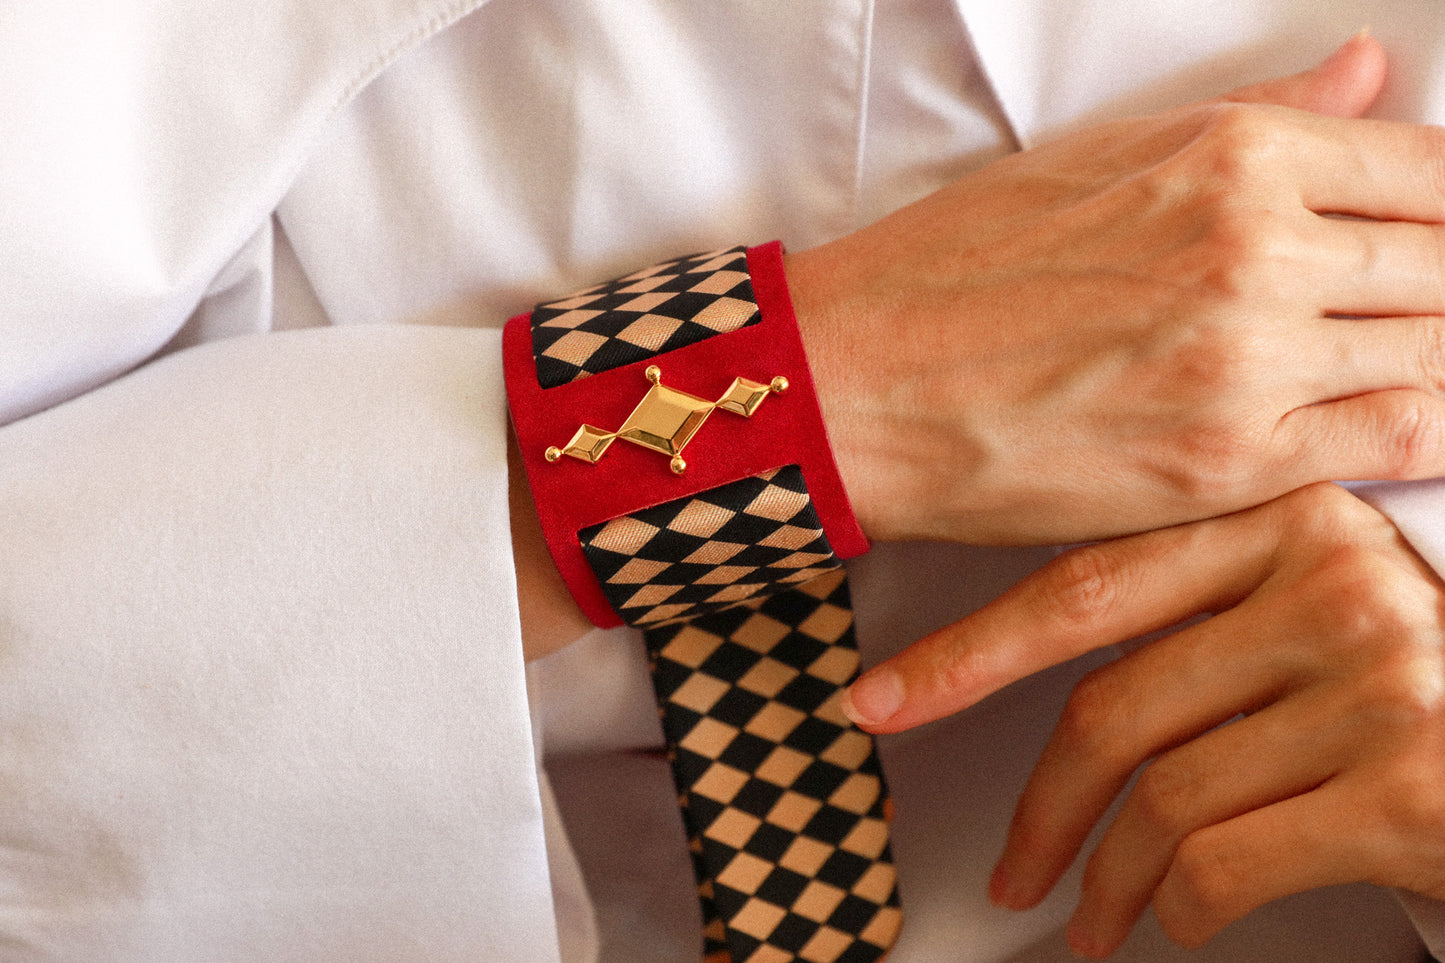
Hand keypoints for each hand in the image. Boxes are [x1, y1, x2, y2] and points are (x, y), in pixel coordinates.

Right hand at [791, 34, 1444, 544]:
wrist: (857, 383)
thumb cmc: (953, 267)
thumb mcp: (1101, 155)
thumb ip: (1258, 115)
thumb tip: (1365, 69)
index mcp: (1231, 157)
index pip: (1434, 166)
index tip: (1433, 235)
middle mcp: (1256, 249)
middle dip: (1442, 284)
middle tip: (1406, 306)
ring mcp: (1248, 361)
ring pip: (1442, 349)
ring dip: (1434, 353)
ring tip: (1391, 359)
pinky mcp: (1228, 464)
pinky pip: (1402, 437)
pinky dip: (1425, 427)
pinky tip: (1401, 420)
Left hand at [842, 483, 1444, 954]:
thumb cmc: (1427, 683)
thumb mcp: (1325, 605)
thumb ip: (1209, 615)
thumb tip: (1063, 689)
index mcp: (1287, 520)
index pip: (1086, 587)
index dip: (965, 653)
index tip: (879, 701)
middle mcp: (1337, 583)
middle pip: (1113, 707)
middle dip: (1039, 812)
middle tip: (1011, 877)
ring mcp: (1382, 682)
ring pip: (1163, 798)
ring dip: (1106, 880)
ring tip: (1092, 921)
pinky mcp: (1414, 788)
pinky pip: (1226, 864)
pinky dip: (1179, 910)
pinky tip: (1177, 921)